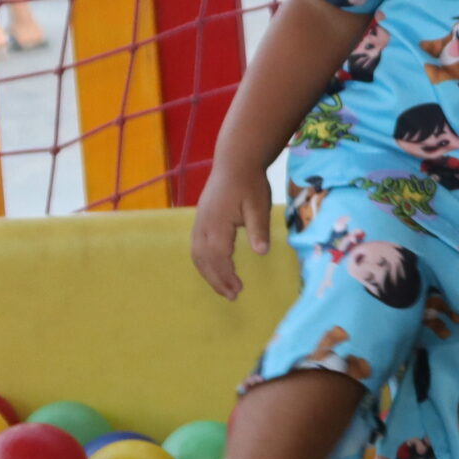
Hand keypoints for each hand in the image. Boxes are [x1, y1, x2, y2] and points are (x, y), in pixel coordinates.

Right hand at [191, 160, 271, 300]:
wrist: (235, 162)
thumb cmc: (250, 183)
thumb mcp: (259, 205)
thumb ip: (259, 229)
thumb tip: (262, 253)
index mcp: (217, 224)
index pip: (218, 257)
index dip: (226, 276)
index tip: (239, 290)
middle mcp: (203, 226)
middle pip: (204, 260)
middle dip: (217, 280)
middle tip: (233, 296)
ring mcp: (199, 223)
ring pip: (197, 255)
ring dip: (209, 274)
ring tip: (224, 288)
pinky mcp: (200, 220)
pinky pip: (196, 247)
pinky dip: (204, 263)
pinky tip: (215, 269)